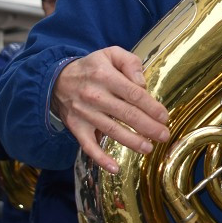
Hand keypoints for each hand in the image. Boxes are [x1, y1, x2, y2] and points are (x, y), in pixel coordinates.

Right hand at [51, 47, 169, 173]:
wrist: (56, 79)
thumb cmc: (92, 67)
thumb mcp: (111, 54)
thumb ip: (130, 63)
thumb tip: (142, 84)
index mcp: (105, 76)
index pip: (134, 94)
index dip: (151, 107)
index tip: (164, 117)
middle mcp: (94, 95)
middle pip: (126, 114)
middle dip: (148, 127)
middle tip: (164, 136)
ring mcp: (84, 113)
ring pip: (111, 130)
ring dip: (132, 142)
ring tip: (149, 148)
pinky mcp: (76, 127)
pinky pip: (88, 145)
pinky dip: (100, 158)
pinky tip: (115, 168)